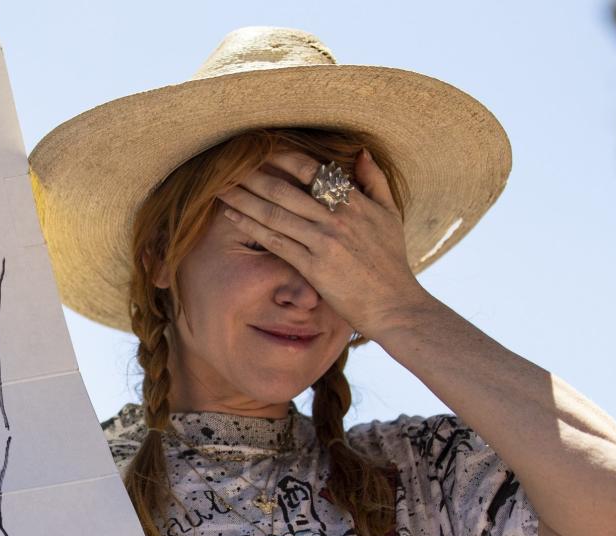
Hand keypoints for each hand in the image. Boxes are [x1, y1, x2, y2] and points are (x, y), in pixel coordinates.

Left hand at [215, 148, 431, 338]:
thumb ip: (375, 181)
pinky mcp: (312, 267)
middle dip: (253, 175)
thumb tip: (361, 152)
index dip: (282, 158)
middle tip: (228, 164)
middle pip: (285, 190)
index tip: (260, 151)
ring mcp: (323, 242)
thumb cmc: (391, 261)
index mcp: (354, 202)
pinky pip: (275, 242)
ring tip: (221, 187)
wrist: (394, 304)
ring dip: (244, 199)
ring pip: (274, 214)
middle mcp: (336, 218)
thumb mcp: (391, 215)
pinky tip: (232, 216)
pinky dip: (251, 227)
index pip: (312, 171)